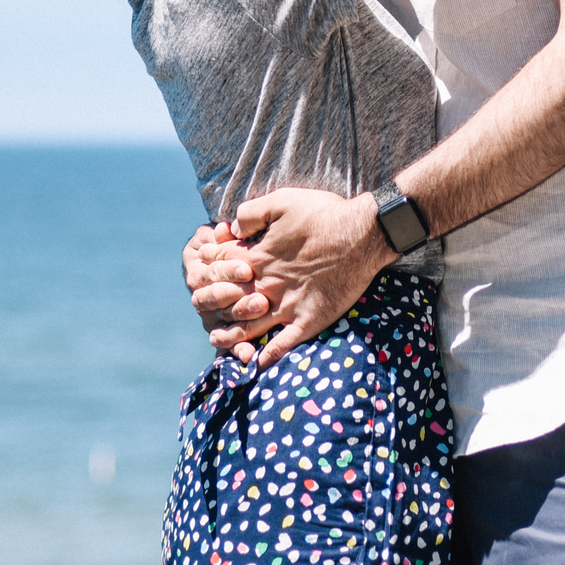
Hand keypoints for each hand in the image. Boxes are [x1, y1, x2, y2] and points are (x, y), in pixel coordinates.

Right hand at [184, 221, 273, 361]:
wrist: (252, 255)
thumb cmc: (240, 240)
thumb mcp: (230, 232)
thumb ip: (225, 233)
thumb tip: (223, 231)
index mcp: (199, 270)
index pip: (209, 274)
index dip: (226, 272)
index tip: (247, 270)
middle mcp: (202, 295)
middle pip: (212, 299)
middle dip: (234, 297)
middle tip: (259, 298)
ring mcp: (213, 316)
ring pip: (220, 322)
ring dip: (240, 322)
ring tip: (261, 319)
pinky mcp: (228, 332)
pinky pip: (229, 344)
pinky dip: (237, 350)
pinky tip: (249, 356)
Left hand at [214, 187, 396, 367]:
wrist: (364, 234)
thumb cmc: (324, 214)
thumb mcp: (282, 201)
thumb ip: (250, 213)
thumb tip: (229, 228)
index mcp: (258, 257)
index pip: (220, 267)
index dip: (207, 268)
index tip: (201, 271)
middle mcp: (267, 285)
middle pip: (228, 301)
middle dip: (210, 304)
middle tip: (200, 307)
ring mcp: (287, 306)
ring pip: (250, 327)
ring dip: (230, 336)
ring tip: (217, 339)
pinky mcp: (309, 320)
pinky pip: (284, 345)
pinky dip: (268, 356)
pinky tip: (257, 363)